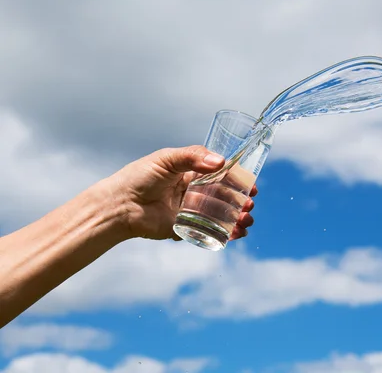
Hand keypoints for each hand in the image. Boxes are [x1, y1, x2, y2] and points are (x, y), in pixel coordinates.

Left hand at [105, 145, 256, 240]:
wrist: (119, 205)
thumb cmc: (139, 177)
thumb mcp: (167, 159)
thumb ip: (193, 157)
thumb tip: (220, 162)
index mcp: (192, 173)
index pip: (222, 176)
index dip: (238, 181)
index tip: (251, 186)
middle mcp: (194, 192)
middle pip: (226, 197)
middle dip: (242, 203)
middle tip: (249, 205)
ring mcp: (192, 212)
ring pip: (222, 215)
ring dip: (238, 219)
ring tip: (246, 221)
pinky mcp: (186, 229)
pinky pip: (210, 232)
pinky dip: (227, 234)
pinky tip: (237, 234)